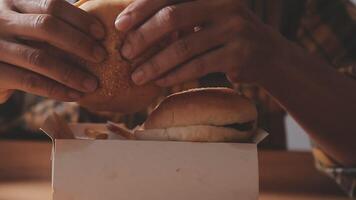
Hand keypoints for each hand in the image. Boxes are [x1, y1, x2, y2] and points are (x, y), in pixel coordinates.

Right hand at [0, 0, 106, 102]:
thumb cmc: (14, 46)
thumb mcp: (26, 27)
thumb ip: (50, 26)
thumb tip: (97, 35)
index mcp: (14, 4)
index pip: (52, 5)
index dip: (80, 19)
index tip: (102, 33)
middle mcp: (1, 21)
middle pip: (47, 27)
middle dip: (79, 42)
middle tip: (101, 56)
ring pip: (39, 58)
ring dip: (71, 73)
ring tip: (92, 84)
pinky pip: (31, 82)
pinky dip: (56, 90)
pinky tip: (74, 95)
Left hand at [115, 0, 294, 86]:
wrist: (268, 53)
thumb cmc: (227, 33)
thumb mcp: (207, 15)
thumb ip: (180, 13)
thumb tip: (135, 24)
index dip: (141, 8)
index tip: (120, 25)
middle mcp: (224, 4)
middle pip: (173, 17)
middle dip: (144, 37)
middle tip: (125, 54)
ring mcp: (234, 29)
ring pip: (184, 47)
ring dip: (155, 64)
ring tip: (137, 76)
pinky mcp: (239, 55)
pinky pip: (198, 66)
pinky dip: (175, 75)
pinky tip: (160, 82)